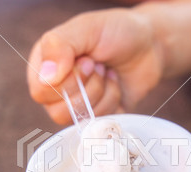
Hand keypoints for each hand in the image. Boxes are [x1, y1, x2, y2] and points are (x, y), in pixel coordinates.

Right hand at [27, 8, 163, 123]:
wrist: (149, 44)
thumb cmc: (116, 31)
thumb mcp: (87, 28)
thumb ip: (59, 46)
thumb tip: (46, 79)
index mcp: (44, 66)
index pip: (41, 92)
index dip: (67, 81)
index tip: (88, 60)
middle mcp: (55, 89)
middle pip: (58, 111)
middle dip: (89, 88)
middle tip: (99, 66)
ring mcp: (76, 105)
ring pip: (80, 119)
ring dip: (102, 94)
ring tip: (108, 73)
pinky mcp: (97, 116)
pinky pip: (99, 124)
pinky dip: (113, 102)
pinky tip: (115, 84)